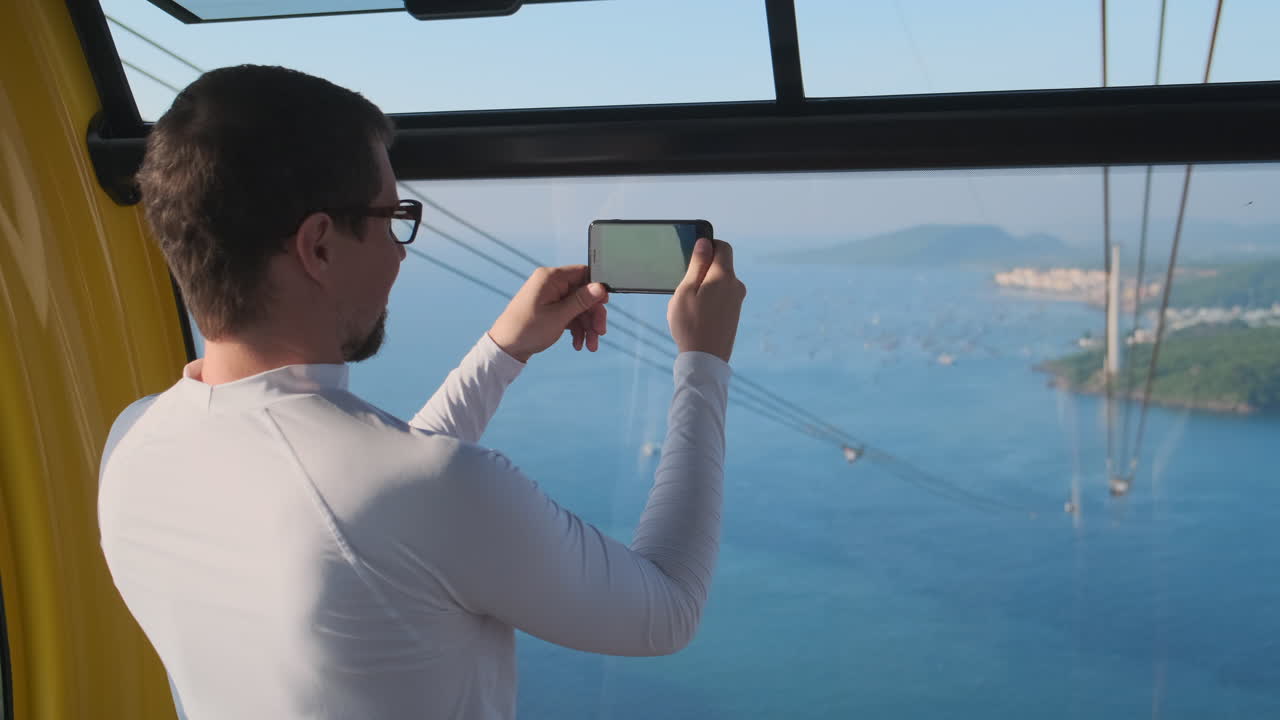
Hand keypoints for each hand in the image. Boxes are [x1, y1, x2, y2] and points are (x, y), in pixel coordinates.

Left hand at [488, 265, 608, 361]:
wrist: (506, 348)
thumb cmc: (526, 329)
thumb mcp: (559, 316)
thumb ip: (581, 300)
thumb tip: (600, 287)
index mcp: (550, 278)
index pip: (583, 273)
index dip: (596, 289)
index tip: (605, 305)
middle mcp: (551, 284)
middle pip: (584, 294)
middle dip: (593, 315)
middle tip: (600, 333)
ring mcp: (550, 297)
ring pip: (579, 307)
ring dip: (587, 326)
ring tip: (590, 345)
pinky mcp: (550, 309)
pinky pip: (571, 315)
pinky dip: (577, 329)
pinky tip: (579, 344)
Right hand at [668, 238, 745, 362]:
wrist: (705, 359)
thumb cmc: (690, 324)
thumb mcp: (686, 290)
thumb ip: (697, 264)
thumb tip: (704, 242)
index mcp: (724, 276)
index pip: (723, 247)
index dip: (707, 246)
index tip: (692, 256)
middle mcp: (736, 286)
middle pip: (721, 264)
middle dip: (703, 268)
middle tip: (685, 286)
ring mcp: (737, 300)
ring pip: (720, 281)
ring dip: (705, 285)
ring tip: (690, 305)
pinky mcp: (734, 313)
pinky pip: (722, 295)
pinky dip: (710, 298)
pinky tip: (697, 314)